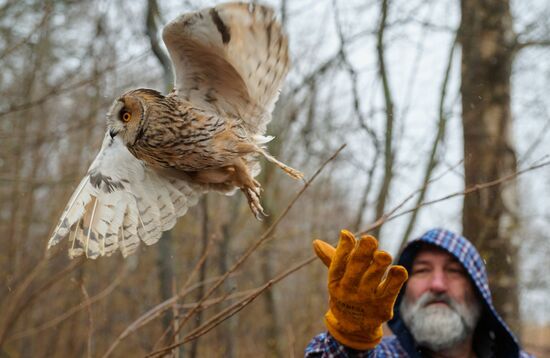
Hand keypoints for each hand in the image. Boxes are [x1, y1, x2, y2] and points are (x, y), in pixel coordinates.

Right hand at [313, 229, 407, 349]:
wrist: (353, 327)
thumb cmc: (346, 292)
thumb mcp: (337, 278)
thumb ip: (332, 257)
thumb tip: (316, 242)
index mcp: (335, 281)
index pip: (337, 264)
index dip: (342, 249)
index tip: (347, 234)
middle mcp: (348, 291)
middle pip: (355, 269)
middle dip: (363, 253)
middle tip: (369, 239)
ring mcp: (366, 299)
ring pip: (373, 278)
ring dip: (379, 265)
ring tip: (384, 255)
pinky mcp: (382, 306)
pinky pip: (390, 290)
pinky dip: (395, 280)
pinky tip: (398, 269)